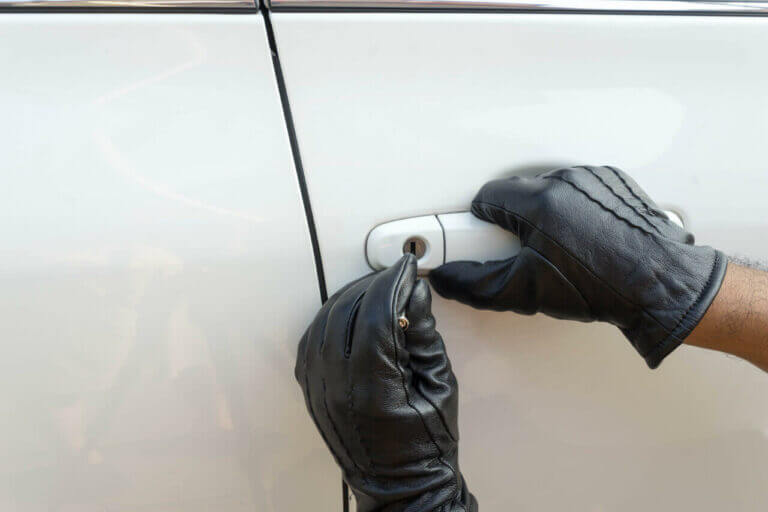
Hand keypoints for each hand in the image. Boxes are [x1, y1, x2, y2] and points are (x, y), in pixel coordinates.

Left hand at [295, 254, 476, 511]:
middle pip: (345, 314)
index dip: (393, 283)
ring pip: (321, 325)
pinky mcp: (312, 395)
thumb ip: (424, 336)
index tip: (406, 267)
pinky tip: (349, 314)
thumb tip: (415, 294)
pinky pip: (310, 344)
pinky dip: (329, 320)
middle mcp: (338, 390)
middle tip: (395, 276)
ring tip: (375, 290)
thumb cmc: (426, 446)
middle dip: (372, 285)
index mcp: (374, 390)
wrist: (402, 487)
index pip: (377, 315)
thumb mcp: (440, 386)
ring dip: (348, 298)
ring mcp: (319, 393)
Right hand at [430, 165, 726, 367]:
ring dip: (545, 212)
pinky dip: (574, 207)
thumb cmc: (601, 287)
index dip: (482, 220)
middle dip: (514, 218)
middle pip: (518, 191)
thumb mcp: (527, 292)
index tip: (487, 236)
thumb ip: (477, 284)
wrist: (661, 285)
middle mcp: (566, 181)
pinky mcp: (614, 181)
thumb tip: (448, 279)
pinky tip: (585, 236)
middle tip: (526, 249)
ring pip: (549, 188)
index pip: (488, 196)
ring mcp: (593, 178)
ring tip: (561, 246)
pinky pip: (579, 188)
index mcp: (539, 204)